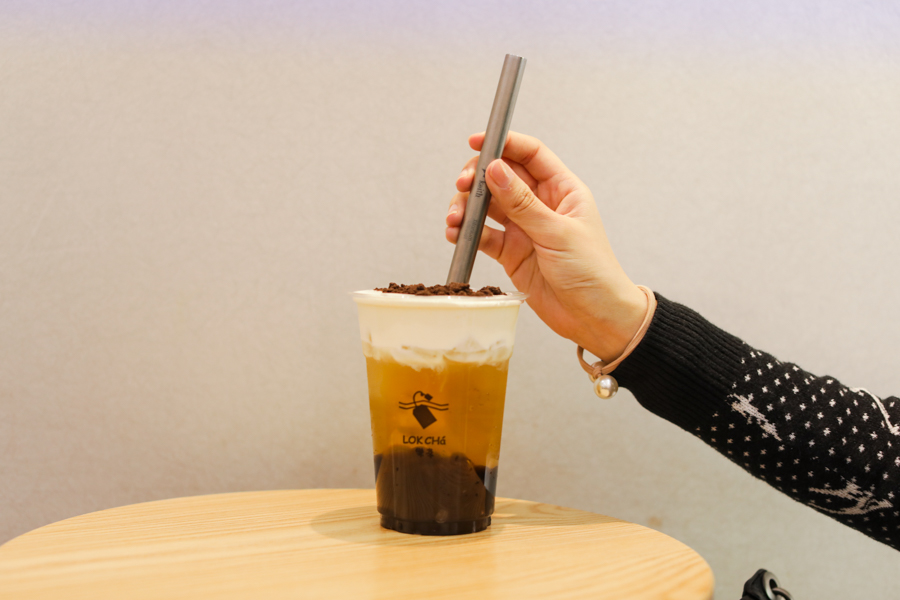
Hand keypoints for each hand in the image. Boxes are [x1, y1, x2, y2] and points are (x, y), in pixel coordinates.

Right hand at [446, 131, 646, 362]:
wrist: (596, 319)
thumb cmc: (593, 273)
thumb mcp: (557, 233)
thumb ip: (522, 203)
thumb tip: (495, 170)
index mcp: (563, 190)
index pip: (530, 154)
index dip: (504, 143)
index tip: (477, 141)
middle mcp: (541, 205)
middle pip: (502, 176)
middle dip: (477, 178)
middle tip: (462, 186)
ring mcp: (524, 229)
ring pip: (488, 206)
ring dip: (467, 208)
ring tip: (455, 219)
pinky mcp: (511, 253)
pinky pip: (484, 236)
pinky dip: (467, 233)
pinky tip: (457, 235)